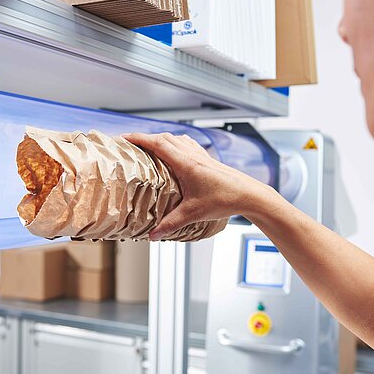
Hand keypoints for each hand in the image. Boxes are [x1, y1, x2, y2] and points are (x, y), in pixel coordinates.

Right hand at [122, 132, 274, 239]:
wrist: (249, 194)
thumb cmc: (225, 200)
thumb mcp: (194, 213)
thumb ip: (171, 223)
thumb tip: (152, 235)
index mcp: (186, 163)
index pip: (157, 143)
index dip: (138, 138)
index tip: (124, 138)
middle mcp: (192, 154)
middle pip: (164, 138)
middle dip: (145, 138)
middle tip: (130, 143)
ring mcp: (201, 155)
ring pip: (176, 138)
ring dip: (160, 139)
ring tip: (148, 146)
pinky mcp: (208, 159)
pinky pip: (187, 144)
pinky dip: (175, 143)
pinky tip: (174, 152)